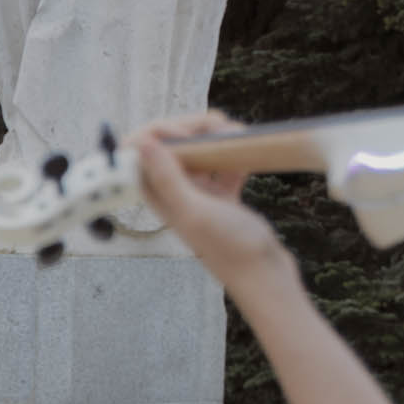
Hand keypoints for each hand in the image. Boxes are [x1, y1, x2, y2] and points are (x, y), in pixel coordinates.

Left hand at [127, 114, 295, 293]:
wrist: (265, 275)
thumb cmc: (229, 248)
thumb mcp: (195, 209)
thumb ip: (166, 177)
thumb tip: (138, 142)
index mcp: (158, 196)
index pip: (140, 152)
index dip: (157, 133)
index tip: (185, 132)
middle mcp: (174, 193)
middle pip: (172, 145)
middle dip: (194, 128)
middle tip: (221, 128)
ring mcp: (199, 194)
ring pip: (199, 150)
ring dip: (217, 137)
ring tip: (238, 136)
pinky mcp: (222, 196)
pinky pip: (223, 164)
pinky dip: (235, 154)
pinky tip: (248, 153)